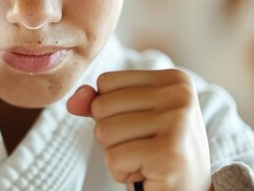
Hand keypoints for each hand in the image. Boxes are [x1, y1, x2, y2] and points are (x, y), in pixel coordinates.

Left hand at [67, 69, 211, 190]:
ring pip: (104, 131)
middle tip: (144, 148)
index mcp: (173, 79)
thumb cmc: (157, 154)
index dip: (111, 111)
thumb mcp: (129, 118)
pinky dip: (122, 172)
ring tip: (145, 160)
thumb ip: (100, 102)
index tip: (143, 128)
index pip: (106, 81)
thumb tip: (73, 101)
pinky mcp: (169, 152)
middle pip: (102, 105)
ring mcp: (178, 122)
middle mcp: (180, 95)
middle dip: (111, 135)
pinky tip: (147, 174)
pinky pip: (114, 158)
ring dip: (116, 154)